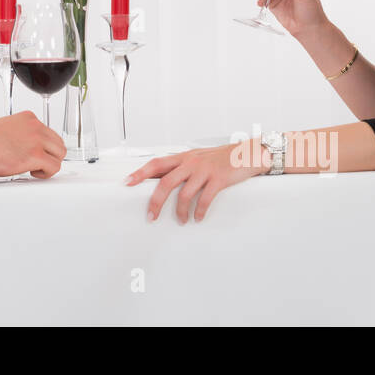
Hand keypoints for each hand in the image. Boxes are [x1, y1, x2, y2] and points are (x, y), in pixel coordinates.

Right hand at [0, 111, 65, 178]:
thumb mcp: (7, 126)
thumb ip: (21, 132)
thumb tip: (25, 145)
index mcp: (29, 119)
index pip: (49, 132)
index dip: (45, 146)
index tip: (38, 152)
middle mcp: (36, 127)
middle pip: (58, 142)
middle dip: (51, 154)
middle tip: (40, 162)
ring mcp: (37, 140)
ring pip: (60, 154)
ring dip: (50, 163)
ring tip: (37, 168)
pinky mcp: (36, 155)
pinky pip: (54, 166)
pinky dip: (46, 173)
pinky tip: (34, 172)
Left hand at [125, 143, 260, 222]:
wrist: (247, 153)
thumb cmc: (220, 158)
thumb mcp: (197, 158)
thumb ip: (181, 168)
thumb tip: (162, 182)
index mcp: (183, 157)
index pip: (156, 164)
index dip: (140, 173)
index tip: (127, 182)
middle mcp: (191, 162)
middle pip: (166, 182)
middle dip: (156, 201)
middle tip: (151, 216)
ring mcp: (204, 170)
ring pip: (184, 193)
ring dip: (179, 211)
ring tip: (180, 220)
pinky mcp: (219, 179)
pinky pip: (204, 199)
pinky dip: (199, 212)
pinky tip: (198, 218)